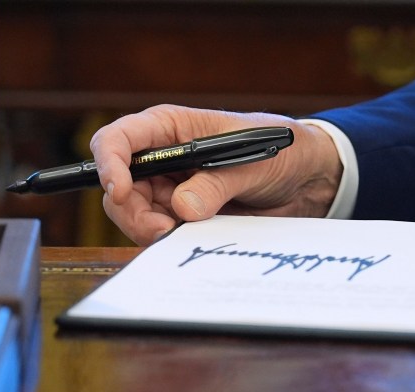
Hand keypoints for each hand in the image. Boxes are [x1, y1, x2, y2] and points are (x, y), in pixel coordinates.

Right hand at [90, 104, 342, 244]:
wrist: (305, 181)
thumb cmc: (280, 152)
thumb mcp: (251, 162)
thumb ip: (217, 184)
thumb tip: (183, 208)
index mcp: (172, 128)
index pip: (120, 138)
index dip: (110, 162)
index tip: (120, 189)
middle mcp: (164, 158)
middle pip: (121, 185)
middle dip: (133, 211)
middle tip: (163, 230)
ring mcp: (171, 188)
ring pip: (136, 214)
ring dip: (150, 229)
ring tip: (181, 233)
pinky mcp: (184, 215)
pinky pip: (161, 231)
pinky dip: (169, 239)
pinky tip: (192, 236)